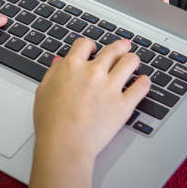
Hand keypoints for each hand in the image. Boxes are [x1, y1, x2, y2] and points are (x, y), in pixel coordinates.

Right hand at [33, 38, 150, 159]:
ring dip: (132, 59)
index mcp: (73, 66)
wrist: (64, 144)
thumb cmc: (51, 122)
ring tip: (133, 61)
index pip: (85, 43)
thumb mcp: (43, 91)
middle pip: (113, 49)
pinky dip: (144, 83)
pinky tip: (143, 82)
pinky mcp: (124, 104)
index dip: (89, 45)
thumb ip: (53, 73)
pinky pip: (141, 87)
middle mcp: (94, 72)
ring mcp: (111, 87)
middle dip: (119, 46)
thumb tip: (59, 62)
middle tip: (123, 46)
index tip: (92, 48)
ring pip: (130, 62)